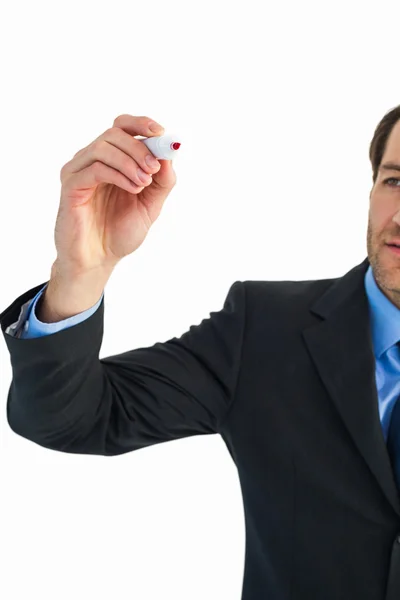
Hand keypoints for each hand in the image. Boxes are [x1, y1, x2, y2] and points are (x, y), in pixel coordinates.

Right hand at [53, 114, 176, 276]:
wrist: (98, 260)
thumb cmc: (120, 233)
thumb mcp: (151, 206)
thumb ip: (162, 181)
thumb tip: (171, 153)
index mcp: (111, 161)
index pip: (122, 127)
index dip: (142, 124)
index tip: (161, 134)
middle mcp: (92, 160)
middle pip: (115, 133)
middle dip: (140, 148)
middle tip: (153, 169)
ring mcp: (79, 171)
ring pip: (104, 147)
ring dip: (130, 162)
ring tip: (143, 184)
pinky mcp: (71, 185)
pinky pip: (95, 168)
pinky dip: (119, 174)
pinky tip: (132, 189)